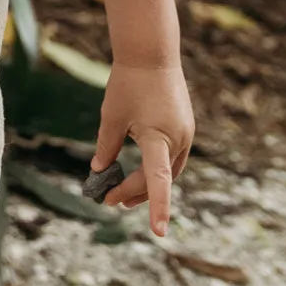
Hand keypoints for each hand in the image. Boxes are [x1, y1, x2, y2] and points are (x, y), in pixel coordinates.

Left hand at [91, 59, 193, 237]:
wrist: (152, 52)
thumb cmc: (128, 82)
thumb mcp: (111, 116)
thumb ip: (106, 146)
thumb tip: (99, 171)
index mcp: (159, 137)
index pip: (159, 180)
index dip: (159, 208)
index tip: (159, 233)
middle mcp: (179, 139)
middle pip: (159, 178)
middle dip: (135, 193)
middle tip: (109, 199)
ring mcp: (185, 134)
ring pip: (168, 169)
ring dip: (147, 182)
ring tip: (122, 192)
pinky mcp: (185, 126)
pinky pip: (172, 156)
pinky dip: (156, 167)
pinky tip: (141, 170)